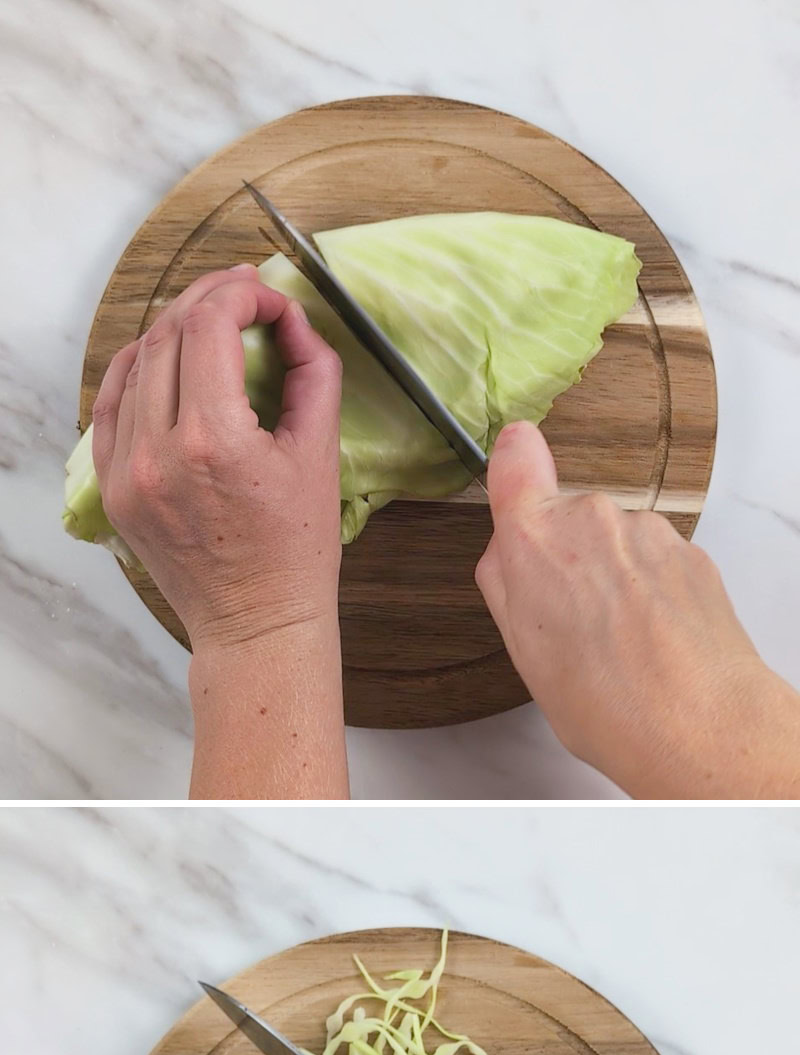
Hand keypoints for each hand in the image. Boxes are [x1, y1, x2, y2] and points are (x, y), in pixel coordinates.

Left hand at [91, 265, 342, 654]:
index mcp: (214, 441)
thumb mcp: (319, 454)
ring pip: (137, 363)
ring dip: (173, 330)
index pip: (211, 324)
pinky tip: (160, 357)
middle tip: (242, 295)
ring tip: (208, 322)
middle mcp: (160, 453)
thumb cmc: (295, 553)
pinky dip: (135, 370)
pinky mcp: (115, 489)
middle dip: (208, 300)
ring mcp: (128, 473)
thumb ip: (313, 371)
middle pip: (169, 334)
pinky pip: (110, 407)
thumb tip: (292, 320)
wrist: (256, 625)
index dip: (242, 294)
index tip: (268, 299)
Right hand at [476, 421, 799, 798]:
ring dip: (615, 580)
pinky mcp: (690, 551)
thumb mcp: (524, 654)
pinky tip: (656, 641)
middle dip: (569, 560)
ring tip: (622, 644)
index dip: (515, 466)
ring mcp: (647, 531)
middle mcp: (592, 519)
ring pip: (617, 544)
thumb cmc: (606, 703)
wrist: (696, 722)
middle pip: (568, 521)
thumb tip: (508, 553)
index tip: (517, 476)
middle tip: (575, 624)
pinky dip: (654, 593)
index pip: (516, 460)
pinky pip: (658, 562)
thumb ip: (508, 586)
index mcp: (535, 540)